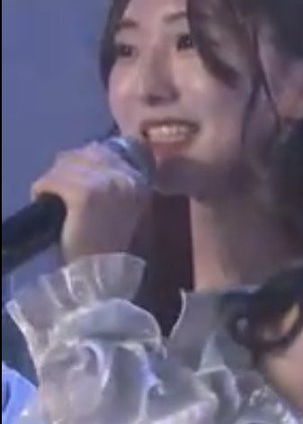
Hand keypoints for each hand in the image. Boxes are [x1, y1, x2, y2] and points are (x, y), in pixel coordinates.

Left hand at [30, 142, 150, 263]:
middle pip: (85, 153)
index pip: (107, 151)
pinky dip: (42, 189)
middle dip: (69, 167)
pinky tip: (42, 199)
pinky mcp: (83, 194)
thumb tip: (91, 160)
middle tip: (60, 187)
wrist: (101, 272)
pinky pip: (52, 180)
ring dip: (54, 179)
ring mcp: (106, 184)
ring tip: (52, 195)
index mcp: (139, 181)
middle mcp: (126, 177)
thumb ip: (115, 185)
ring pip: (66, 165)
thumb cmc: (108, 246)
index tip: (76, 175)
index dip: (87, 160)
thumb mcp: (122, 209)